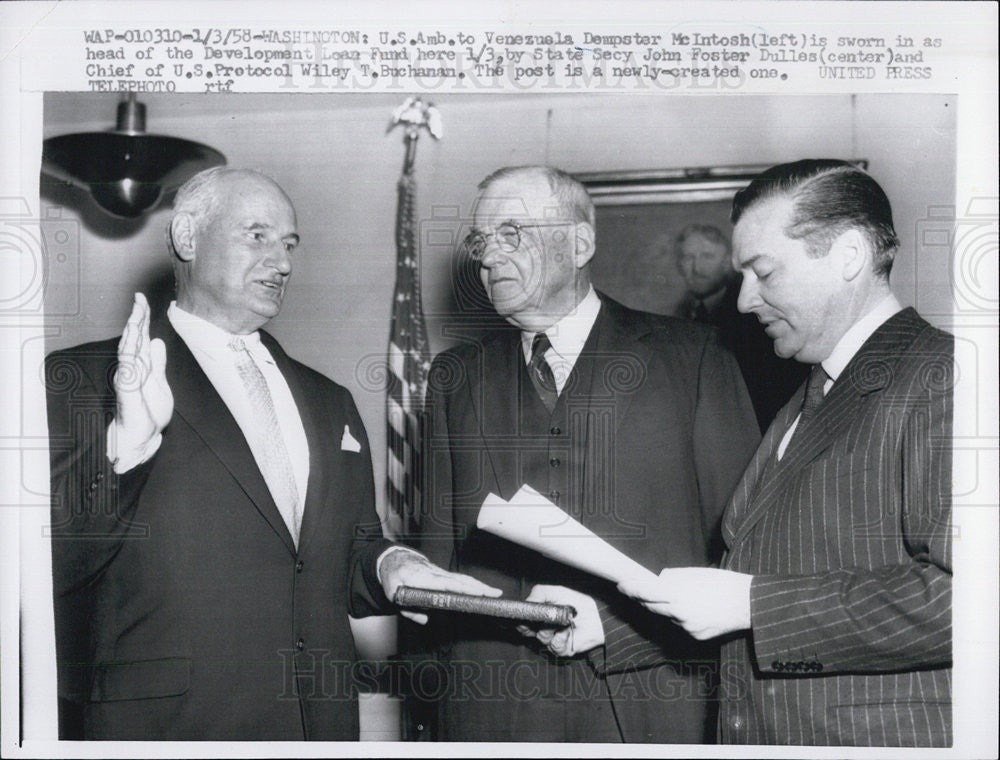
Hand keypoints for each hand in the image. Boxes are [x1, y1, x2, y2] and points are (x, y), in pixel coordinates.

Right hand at [111, 293, 172, 456]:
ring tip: (136, 311)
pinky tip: (133, 336)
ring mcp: (128, 376)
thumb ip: (157, 363)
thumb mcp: (160, 383)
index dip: (142, 319)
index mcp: (141, 366)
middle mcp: (133, 368)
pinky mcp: (127, 387)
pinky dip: (130, 350)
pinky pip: (127, 365)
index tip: (143, 301)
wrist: (142, 437)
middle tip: (139, 298)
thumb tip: (157, 342)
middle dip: (136, 317)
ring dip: (133, 328)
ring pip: (128, 347)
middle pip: (133, 337)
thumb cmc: (149, 413)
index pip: (141, 337)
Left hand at [379, 548, 500, 624]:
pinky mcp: (443, 575)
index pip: (446, 583)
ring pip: (462, 578)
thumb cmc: (394, 577)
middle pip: (460, 580)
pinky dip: (472, 583)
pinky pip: (459, 579)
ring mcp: (440, 573)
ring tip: (494, 593)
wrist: (394, 559)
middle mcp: (435, 573)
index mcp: (423, 578)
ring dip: (479, 585)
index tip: (475, 593)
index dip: (462, 588)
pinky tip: (481, 590)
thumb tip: (425, 619)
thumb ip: (408, 609)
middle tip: (495, 594)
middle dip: (478, 587)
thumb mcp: (394, 594)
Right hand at [516, 585, 602, 657]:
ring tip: (563, 621)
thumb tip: (527, 601)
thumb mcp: (557, 592)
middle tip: (545, 617)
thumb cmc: (578, 604)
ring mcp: (551, 639)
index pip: (524, 620)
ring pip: (541, 636)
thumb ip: (539, 592)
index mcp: (541, 615)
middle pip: (528, 630)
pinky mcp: (560, 649)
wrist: (596, 618)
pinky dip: (561, 636)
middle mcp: (543, 628)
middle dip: (535, 623)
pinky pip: (554, 644)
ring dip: (552, 628)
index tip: (524, 617)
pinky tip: (568, 631)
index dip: (522, 620)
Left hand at [617, 567, 752, 639]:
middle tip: (638, 591)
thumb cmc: (721, 583)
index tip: (621, 585)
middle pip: (652, 607)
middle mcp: (679, 613)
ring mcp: (687, 627)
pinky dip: (685, 618)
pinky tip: (699, 610)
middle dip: (646, 599)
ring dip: (669, 608)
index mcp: (676, 594)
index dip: (630, 589)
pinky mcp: (696, 637)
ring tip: (686, 597)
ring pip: (669, 617)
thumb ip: (672, 579)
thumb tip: (658, 581)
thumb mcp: (693, 573)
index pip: (645, 592)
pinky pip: (683, 626)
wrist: (747, 603)